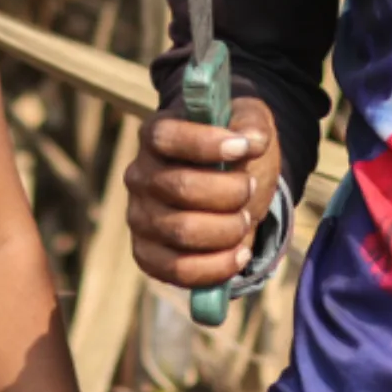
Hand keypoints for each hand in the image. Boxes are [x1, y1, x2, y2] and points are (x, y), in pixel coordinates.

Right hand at [124, 96, 280, 288]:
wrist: (226, 182)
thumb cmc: (233, 147)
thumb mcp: (247, 122)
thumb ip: (251, 124)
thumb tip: (253, 141)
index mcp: (155, 134)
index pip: (166, 137)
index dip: (205, 143)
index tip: (243, 147)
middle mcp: (139, 175)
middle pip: (181, 188)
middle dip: (229, 192)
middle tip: (251, 187)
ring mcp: (139, 217)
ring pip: (182, 231)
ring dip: (228, 229)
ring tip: (246, 219)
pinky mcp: (147, 253)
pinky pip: (177, 269)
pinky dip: (216, 267)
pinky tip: (241, 253)